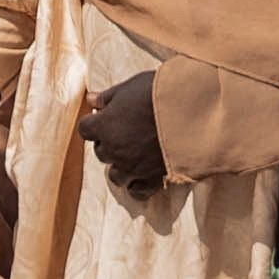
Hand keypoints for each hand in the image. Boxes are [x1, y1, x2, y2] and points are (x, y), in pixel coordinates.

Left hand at [83, 70, 167, 193]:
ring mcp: (133, 167)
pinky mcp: (153, 178)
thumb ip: (107, 97)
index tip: (105, 116)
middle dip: (108, 142)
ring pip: (115, 175)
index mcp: (104, 126)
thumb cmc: (159, 93)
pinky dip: (137, 185)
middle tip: (124, 130)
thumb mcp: (130, 87)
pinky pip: (137, 191)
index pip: (85, 129)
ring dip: (120, 165)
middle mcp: (115, 150)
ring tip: (134, 153)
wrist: (193, 110)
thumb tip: (91, 100)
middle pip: (100, 152)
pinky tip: (142, 175)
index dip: (94, 122)